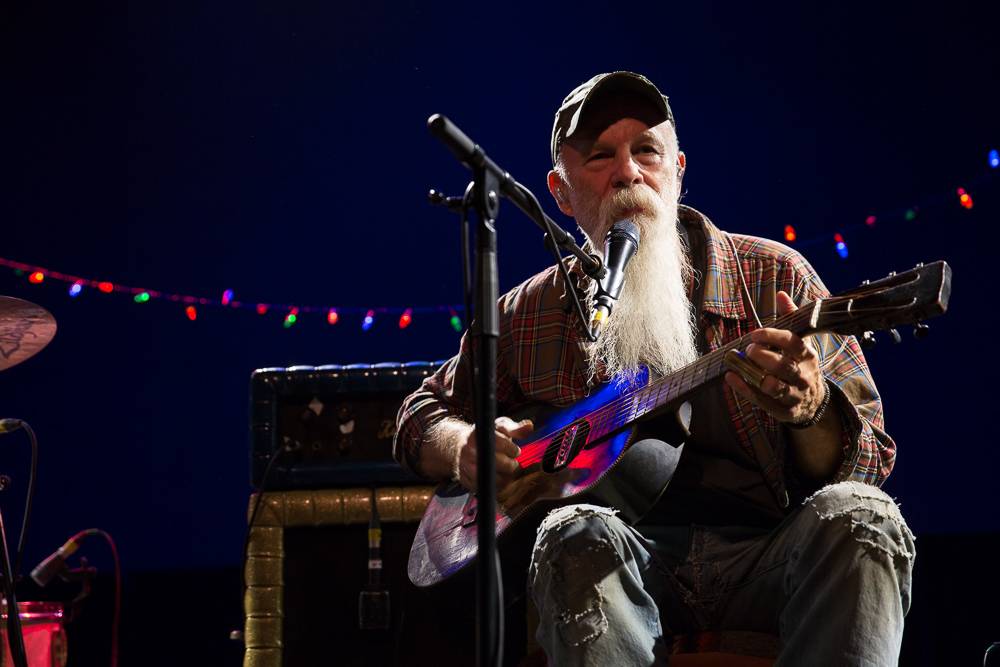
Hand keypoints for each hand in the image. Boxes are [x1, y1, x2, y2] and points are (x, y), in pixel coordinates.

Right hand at [456, 417, 533, 491]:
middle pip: (501, 464)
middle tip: (510, 461)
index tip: (514, 451)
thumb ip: (515, 428)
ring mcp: (467, 467)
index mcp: (479, 435)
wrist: (460, 446)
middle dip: (511, 463)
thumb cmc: (484, 437)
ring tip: (504, 469)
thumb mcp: (499, 428)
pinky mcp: (467, 481)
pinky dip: (496, 485)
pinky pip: (488, 489)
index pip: (503, 445)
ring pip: (496, 479)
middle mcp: (470, 451)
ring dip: (505, 476)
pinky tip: (496, 476)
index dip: (513, 450)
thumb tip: (529, 427)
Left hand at [725, 291, 826, 424]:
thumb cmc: (801, 366)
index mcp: (808, 355)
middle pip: (783, 366)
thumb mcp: (801, 343)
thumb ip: (791, 319)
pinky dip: (744, 389)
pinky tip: (731, 377)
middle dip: (762, 356)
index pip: (793, 343)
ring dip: (753, 374)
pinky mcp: (785, 411)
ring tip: (738, 363)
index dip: (773, 336)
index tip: (755, 333)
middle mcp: (803, 376)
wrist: (815, 401)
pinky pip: (762, 401)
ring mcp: (794, 395)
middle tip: (748, 349)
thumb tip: (781, 295)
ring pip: (773, 387)